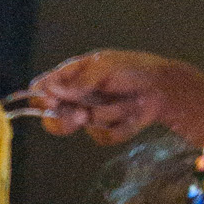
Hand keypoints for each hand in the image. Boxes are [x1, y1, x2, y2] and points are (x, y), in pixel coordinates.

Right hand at [26, 54, 203, 146]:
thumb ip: (78, 80)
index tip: (49, 101)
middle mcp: (76, 97)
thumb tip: (50, 89)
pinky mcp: (103, 132)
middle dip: (65, 119)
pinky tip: (132, 114)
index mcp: (71, 77)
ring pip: (80, 127)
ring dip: (102, 115)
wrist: (163, 89)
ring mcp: (88, 116)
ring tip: (124, 103)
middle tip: (81, 115)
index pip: (42, 89)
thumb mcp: (104, 67)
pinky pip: (100, 136)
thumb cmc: (133, 69)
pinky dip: (118, 126)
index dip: (40, 97)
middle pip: (51, 117)